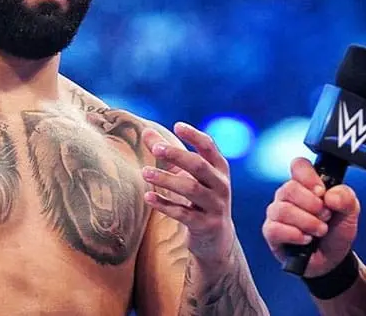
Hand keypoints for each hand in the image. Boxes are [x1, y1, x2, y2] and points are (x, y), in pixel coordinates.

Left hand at [141, 122, 234, 264]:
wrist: (217, 240)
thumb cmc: (198, 199)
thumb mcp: (188, 175)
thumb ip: (169, 154)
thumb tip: (145, 131)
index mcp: (219, 168)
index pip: (209, 147)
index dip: (194, 136)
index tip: (177, 126)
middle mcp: (221, 185)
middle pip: (199, 166)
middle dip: (177, 155)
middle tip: (156, 149)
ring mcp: (215, 206)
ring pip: (191, 189)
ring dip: (167, 179)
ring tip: (144, 173)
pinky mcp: (206, 225)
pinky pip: (184, 214)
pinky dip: (165, 205)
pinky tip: (148, 198)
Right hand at [262, 157, 360, 277]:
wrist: (333, 259)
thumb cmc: (336, 231)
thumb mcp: (350, 212)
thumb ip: (346, 197)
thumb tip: (329, 195)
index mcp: (305, 184)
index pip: (298, 165)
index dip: (309, 176)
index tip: (322, 192)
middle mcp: (288, 195)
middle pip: (289, 188)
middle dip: (313, 205)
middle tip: (326, 216)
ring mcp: (277, 213)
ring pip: (282, 210)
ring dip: (307, 222)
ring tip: (320, 230)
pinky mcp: (271, 232)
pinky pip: (275, 228)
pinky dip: (295, 235)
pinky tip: (306, 240)